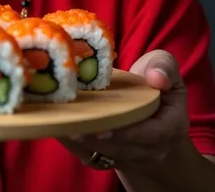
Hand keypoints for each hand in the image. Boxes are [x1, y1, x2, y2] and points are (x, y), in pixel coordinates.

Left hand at [59, 50, 188, 172]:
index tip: (103, 128)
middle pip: (119, 147)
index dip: (126, 133)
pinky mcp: (108, 156)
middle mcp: (149, 148)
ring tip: (58, 125)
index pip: (148, 135)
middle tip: (71, 127)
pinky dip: (71, 143)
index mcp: (167, 127)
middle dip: (95, 138)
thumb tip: (157, 78)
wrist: (157, 120)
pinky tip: (54, 127)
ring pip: (102, 153)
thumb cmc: (158, 86)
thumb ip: (163, 66)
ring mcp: (127, 155)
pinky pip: (89, 155)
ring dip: (79, 141)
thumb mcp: (166, 70)